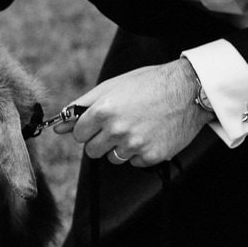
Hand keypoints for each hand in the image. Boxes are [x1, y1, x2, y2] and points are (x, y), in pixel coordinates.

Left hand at [54, 59, 211, 166]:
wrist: (189, 90)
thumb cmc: (149, 84)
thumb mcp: (112, 87)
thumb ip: (82, 106)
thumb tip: (58, 126)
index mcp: (103, 111)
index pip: (79, 134)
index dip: (88, 128)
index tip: (98, 123)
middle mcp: (117, 130)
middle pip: (92, 150)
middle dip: (101, 140)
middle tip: (118, 126)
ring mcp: (135, 145)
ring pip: (113, 158)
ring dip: (120, 147)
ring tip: (137, 128)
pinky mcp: (151, 156)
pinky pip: (134, 162)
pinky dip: (140, 152)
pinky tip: (150, 134)